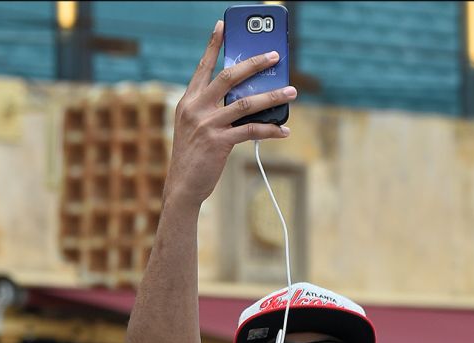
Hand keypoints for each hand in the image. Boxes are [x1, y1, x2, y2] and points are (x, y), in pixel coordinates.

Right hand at [164, 21, 295, 210]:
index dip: (214, 45)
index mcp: (188, 101)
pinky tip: (283, 130)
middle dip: (254, 63)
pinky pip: (251, 131)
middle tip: (274, 55)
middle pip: (229, 76)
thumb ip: (210, 110)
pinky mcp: (220, 142)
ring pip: (246, 103)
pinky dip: (270, 130)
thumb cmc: (192, 157)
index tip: (223, 26)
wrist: (183, 185)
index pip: (203, 66)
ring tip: (291, 91)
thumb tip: (243, 100)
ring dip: (272, 96)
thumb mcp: (194, 127)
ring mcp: (208, 124)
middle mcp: (196, 108)